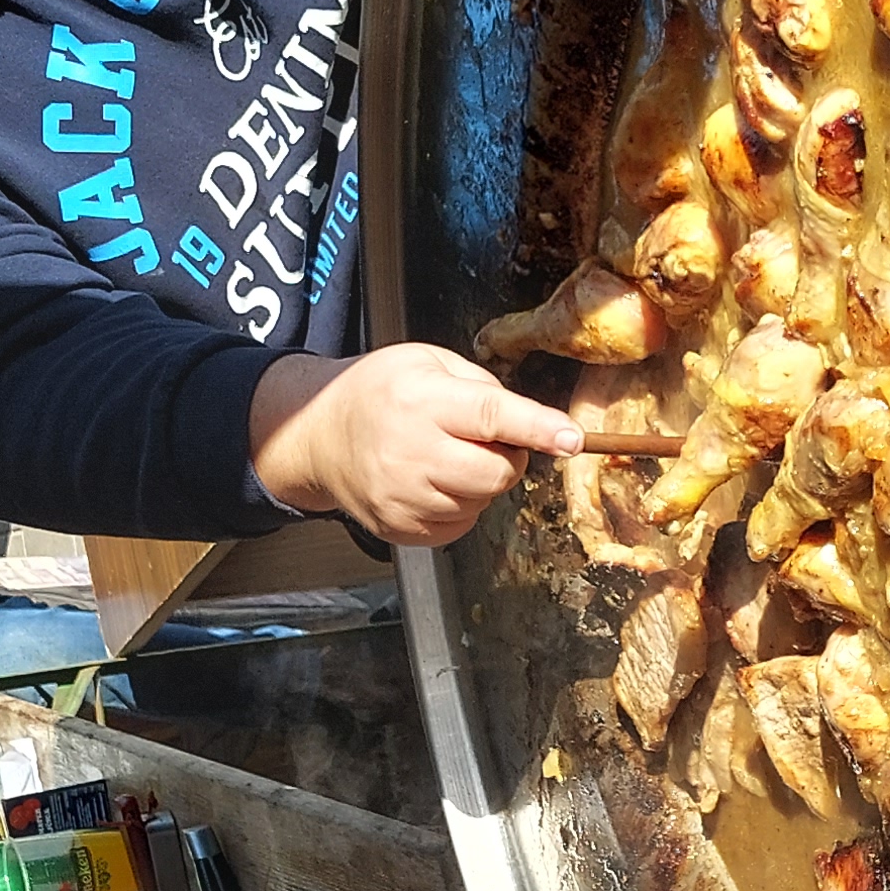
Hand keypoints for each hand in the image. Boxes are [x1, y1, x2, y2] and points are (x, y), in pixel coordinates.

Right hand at [246, 345, 581, 547]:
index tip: (571, 439)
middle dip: (507, 456)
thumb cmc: (378, 391)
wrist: (318, 434)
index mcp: (421, 400)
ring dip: (480, 482)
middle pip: (497, 472)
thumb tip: (533, 423)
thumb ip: (484, 388)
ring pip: (482, 502)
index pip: (490, 416)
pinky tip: (433, 481)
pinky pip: (460, 526)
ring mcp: (403, 498)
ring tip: (445, 455)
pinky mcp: (399, 529)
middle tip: (483, 438)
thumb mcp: (428, 361)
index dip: (537, 428)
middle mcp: (410, 453)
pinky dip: (460, 505)